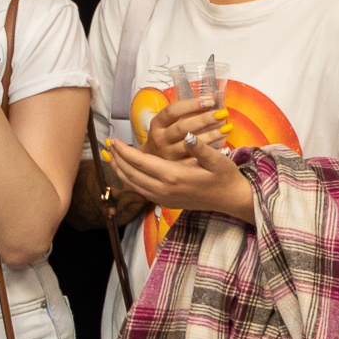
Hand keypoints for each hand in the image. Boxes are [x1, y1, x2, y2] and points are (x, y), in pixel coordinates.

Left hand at [108, 129, 254, 221]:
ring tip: (111, 156)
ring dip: (120, 170)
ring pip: (133, 184)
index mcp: (174, 176)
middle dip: (117, 159)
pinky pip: (140, 191)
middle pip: (131, 174)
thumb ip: (200, 148)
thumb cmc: (225, 177)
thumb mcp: (218, 160)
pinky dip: (129, 180)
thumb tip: (187, 135)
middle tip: (108, 144)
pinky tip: (127, 171)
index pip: (141, 162)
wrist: (231, 200)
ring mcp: (164, 198)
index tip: (113, 139)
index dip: (124, 150)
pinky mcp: (165, 202)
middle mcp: (165, 189)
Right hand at [141, 92, 224, 162]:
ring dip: (211, 136)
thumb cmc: (166, 136)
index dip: (191, 105)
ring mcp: (168, 155)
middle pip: (182, 127)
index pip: (172, 111)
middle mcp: (160, 139)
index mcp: (157, 124)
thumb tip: (210, 99)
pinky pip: (196, 160)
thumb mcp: (168, 124)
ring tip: (226, 128)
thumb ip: (185, 113)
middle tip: (222, 114)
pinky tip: (224, 147)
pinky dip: (211, 153)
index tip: (209, 101)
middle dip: (204, 120)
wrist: (151, 162)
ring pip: (190, 145)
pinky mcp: (177, 168)